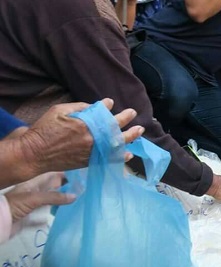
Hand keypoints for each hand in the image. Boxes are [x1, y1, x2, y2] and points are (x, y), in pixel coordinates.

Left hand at [5, 172, 74, 220]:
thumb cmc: (15, 205)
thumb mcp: (34, 198)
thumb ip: (54, 197)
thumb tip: (75, 196)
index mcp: (33, 183)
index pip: (52, 175)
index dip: (64, 174)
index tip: (80, 175)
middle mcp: (33, 192)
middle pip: (52, 187)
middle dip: (65, 187)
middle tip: (82, 188)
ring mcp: (30, 205)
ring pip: (48, 201)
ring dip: (59, 201)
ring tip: (76, 200)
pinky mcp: (28, 217)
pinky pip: (42, 216)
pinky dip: (49, 217)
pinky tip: (58, 217)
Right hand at [18, 98, 142, 179]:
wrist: (34, 154)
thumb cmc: (44, 130)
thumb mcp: (59, 111)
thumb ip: (82, 107)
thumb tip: (104, 104)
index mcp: (85, 125)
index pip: (105, 116)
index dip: (111, 109)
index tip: (113, 104)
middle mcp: (91, 139)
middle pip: (115, 131)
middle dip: (126, 121)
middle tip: (134, 113)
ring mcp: (91, 152)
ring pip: (115, 146)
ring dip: (129, 138)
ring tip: (139, 132)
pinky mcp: (88, 162)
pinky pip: (109, 160)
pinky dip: (120, 157)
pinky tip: (129, 154)